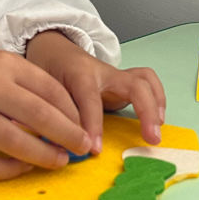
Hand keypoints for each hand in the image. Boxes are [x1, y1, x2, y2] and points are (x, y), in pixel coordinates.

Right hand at [0, 51, 91, 180]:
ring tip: (59, 160)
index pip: (50, 90)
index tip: (84, 127)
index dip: (73, 112)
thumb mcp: (2, 65)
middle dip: (68, 135)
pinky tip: (24, 166)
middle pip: (39, 116)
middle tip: (82, 147)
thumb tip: (70, 118)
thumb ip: (33, 85)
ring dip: (44, 156)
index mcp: (4, 66)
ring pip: (17, 144)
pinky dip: (12, 170)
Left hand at [25, 30, 165, 153]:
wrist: (55, 49)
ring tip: (156, 130)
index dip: (93, 125)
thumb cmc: (48, 70)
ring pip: (145, 80)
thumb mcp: (41, 88)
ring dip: (156, 104)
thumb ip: (48, 112)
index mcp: (79, 73)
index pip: (90, 99)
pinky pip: (147, 82)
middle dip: (145, 112)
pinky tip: (157, 120)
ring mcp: (116, 75)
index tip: (93, 150)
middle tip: (149, 139)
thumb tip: (46, 142)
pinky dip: (157, 99)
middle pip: (133, 85)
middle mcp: (102, 72)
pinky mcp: (124, 80)